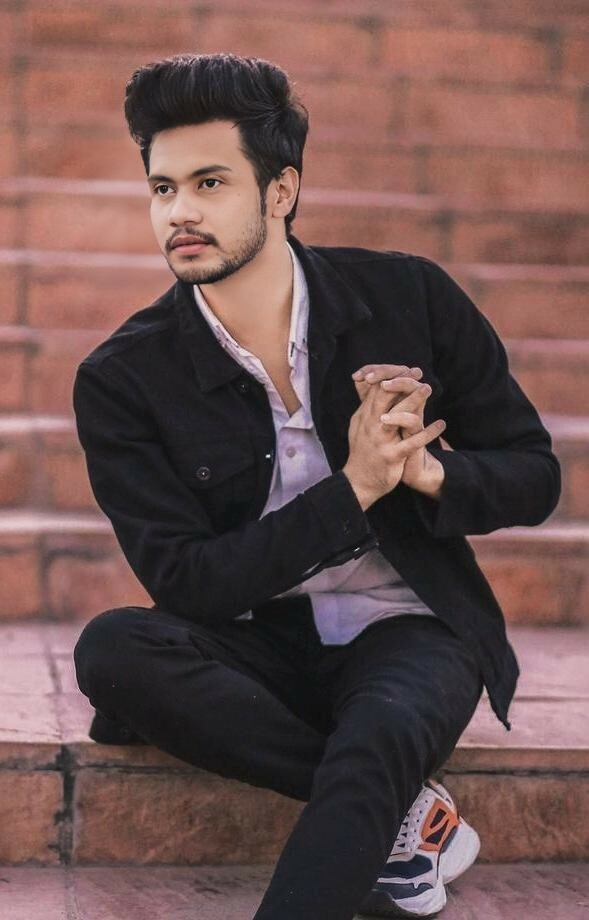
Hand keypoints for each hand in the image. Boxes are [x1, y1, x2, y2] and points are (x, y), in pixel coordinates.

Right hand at [352, 364, 445, 499]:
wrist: (359, 482)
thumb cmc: (363, 452)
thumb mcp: (360, 425)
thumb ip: (368, 406)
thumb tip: (376, 386)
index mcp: (364, 416)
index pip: (375, 389)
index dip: (391, 376)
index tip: (409, 370)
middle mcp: (370, 425)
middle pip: (383, 396)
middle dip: (401, 382)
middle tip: (419, 373)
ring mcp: (380, 441)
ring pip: (397, 416)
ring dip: (414, 401)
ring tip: (428, 388)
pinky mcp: (392, 456)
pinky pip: (412, 443)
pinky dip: (427, 433)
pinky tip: (441, 424)